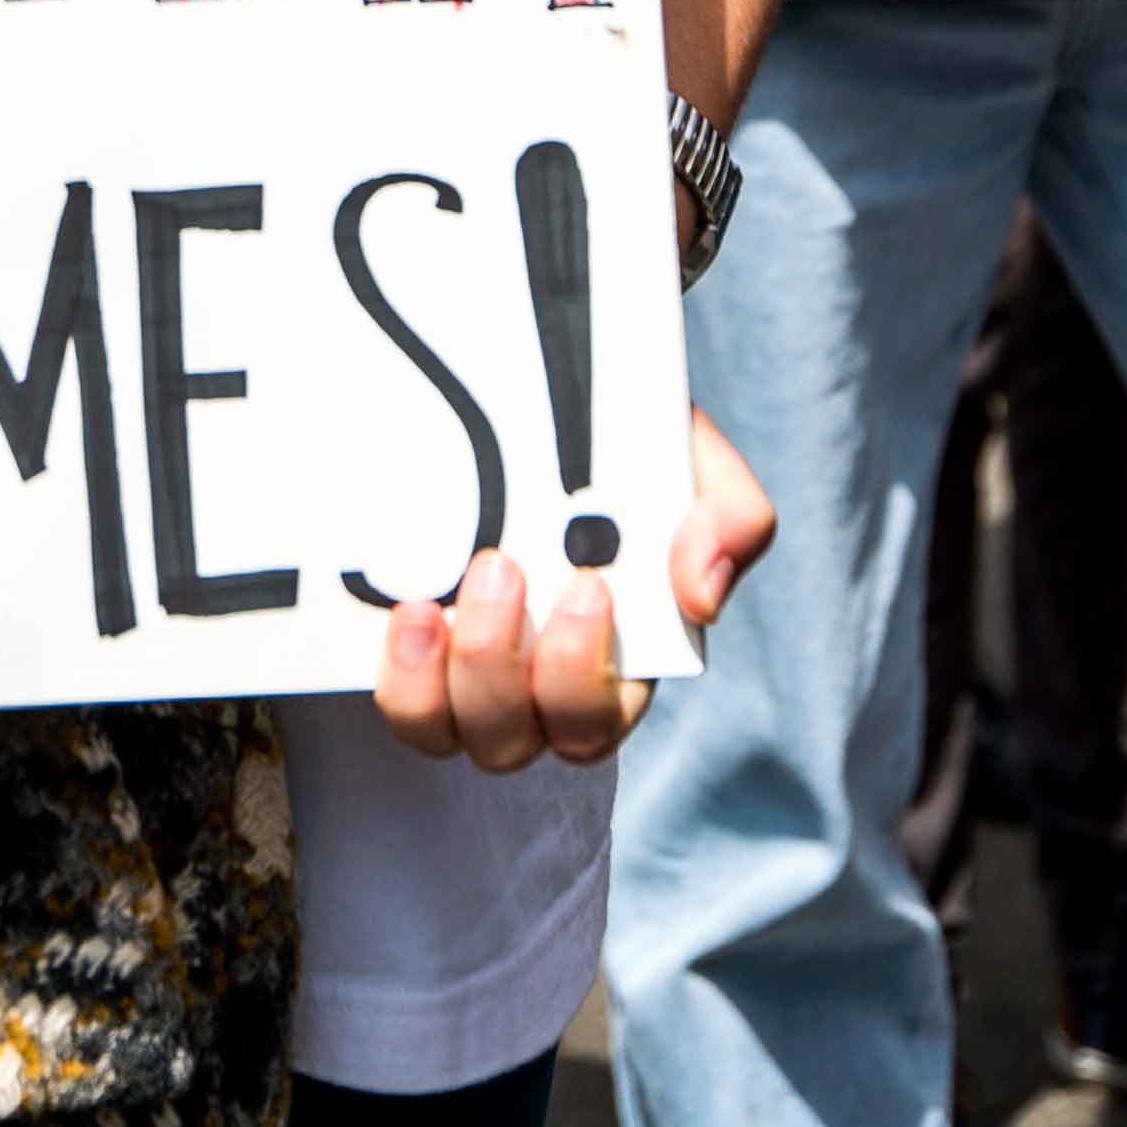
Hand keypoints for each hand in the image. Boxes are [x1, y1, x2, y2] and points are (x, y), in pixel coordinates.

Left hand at [375, 408, 773, 770]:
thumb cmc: (622, 438)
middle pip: (514, 740)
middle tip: (500, 567)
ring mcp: (460, 668)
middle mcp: (533, 682)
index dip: (580, 675)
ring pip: (443, 734)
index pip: (594, 719)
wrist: (534, 385)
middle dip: (500, 668)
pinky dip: (396, 674)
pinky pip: (397, 700)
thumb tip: (701, 598)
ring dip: (436, 684)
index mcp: (611, 657)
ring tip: (428, 606)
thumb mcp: (690, 455)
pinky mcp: (408, 643)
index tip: (587, 586)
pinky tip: (405, 614)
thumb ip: (729, 517)